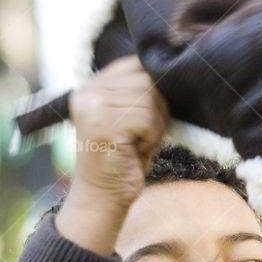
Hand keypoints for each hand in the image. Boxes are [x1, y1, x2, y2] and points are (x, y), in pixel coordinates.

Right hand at [57, 56, 168, 253]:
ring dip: (154, 126)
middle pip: (145, 78)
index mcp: (91, 86)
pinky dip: (151, 137)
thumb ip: (141, 93)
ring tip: (137, 145)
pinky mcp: (103, 121)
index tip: (153, 113)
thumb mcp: (132, 119)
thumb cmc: (124, 161)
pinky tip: (136, 151)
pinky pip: (147, 118)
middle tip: (142, 136)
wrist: (103, 199)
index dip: (155, 83)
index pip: (135, 63)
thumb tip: (173, 69)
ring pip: (149, 99)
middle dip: (156, 109)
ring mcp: (93, 104)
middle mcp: (88, 90)